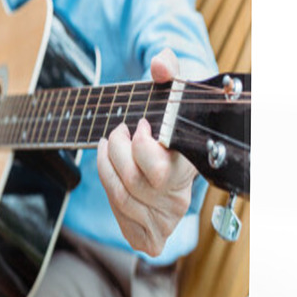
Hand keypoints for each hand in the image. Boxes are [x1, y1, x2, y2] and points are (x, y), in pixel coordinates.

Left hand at [97, 49, 197, 255]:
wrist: (181, 138)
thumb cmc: (176, 111)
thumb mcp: (175, 84)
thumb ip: (168, 68)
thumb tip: (159, 63)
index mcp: (191, 164)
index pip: (157, 170)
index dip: (138, 146)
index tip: (139, 124)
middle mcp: (181, 196)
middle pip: (131, 184)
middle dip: (114, 152)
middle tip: (117, 132)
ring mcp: (167, 218)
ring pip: (122, 202)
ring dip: (105, 170)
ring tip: (107, 146)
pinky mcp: (154, 233)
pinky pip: (126, 227)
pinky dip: (112, 197)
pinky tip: (113, 173)